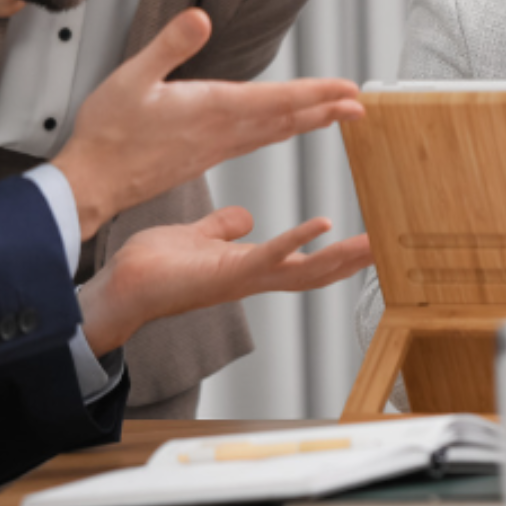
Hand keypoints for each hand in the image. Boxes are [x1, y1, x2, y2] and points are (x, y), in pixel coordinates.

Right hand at [51, 8, 364, 239]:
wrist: (91, 183)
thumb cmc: (108, 133)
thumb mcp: (132, 77)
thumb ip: (169, 45)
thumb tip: (201, 17)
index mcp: (211, 109)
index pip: (276, 98)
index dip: (316, 92)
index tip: (349, 90)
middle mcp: (223, 131)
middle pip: (286, 118)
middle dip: (326, 109)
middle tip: (362, 105)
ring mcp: (217, 147)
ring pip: (274, 131)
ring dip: (309, 120)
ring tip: (338, 114)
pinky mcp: (206, 156)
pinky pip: (256, 141)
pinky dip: (281, 131)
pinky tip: (286, 128)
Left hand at [78, 206, 373, 356]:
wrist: (119, 288)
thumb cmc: (151, 269)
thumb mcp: (197, 238)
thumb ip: (222, 228)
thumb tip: (244, 217)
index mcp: (248, 266)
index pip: (301, 261)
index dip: (333, 254)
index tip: (364, 242)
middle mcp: (252, 276)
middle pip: (314, 272)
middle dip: (351, 263)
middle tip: (386, 247)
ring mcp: (243, 277)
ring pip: (303, 271)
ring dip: (339, 259)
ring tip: (371, 245)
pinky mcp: (227, 272)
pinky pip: (269, 257)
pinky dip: (297, 241)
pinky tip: (322, 224)